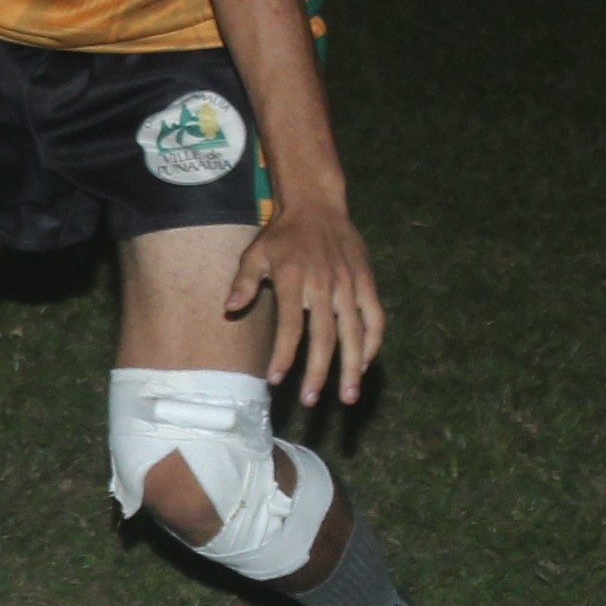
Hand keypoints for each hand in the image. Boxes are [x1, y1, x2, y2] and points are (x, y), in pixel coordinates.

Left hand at [228, 198, 385, 407]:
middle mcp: (324, 285)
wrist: (318, 205)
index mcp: (294, 280)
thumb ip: (244, 282)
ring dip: (352, 367)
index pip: (290, 326)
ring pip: (354, 333)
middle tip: (311, 400)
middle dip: (318, 372)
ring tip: (347, 396)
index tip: (275, 380)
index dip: (283, 355)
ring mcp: (350, 285)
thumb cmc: (282, 235)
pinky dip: (372, 342)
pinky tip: (364, 363)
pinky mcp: (367, 282)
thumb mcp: (255, 253)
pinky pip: (375, 318)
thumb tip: (229, 308)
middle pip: (324, 337)